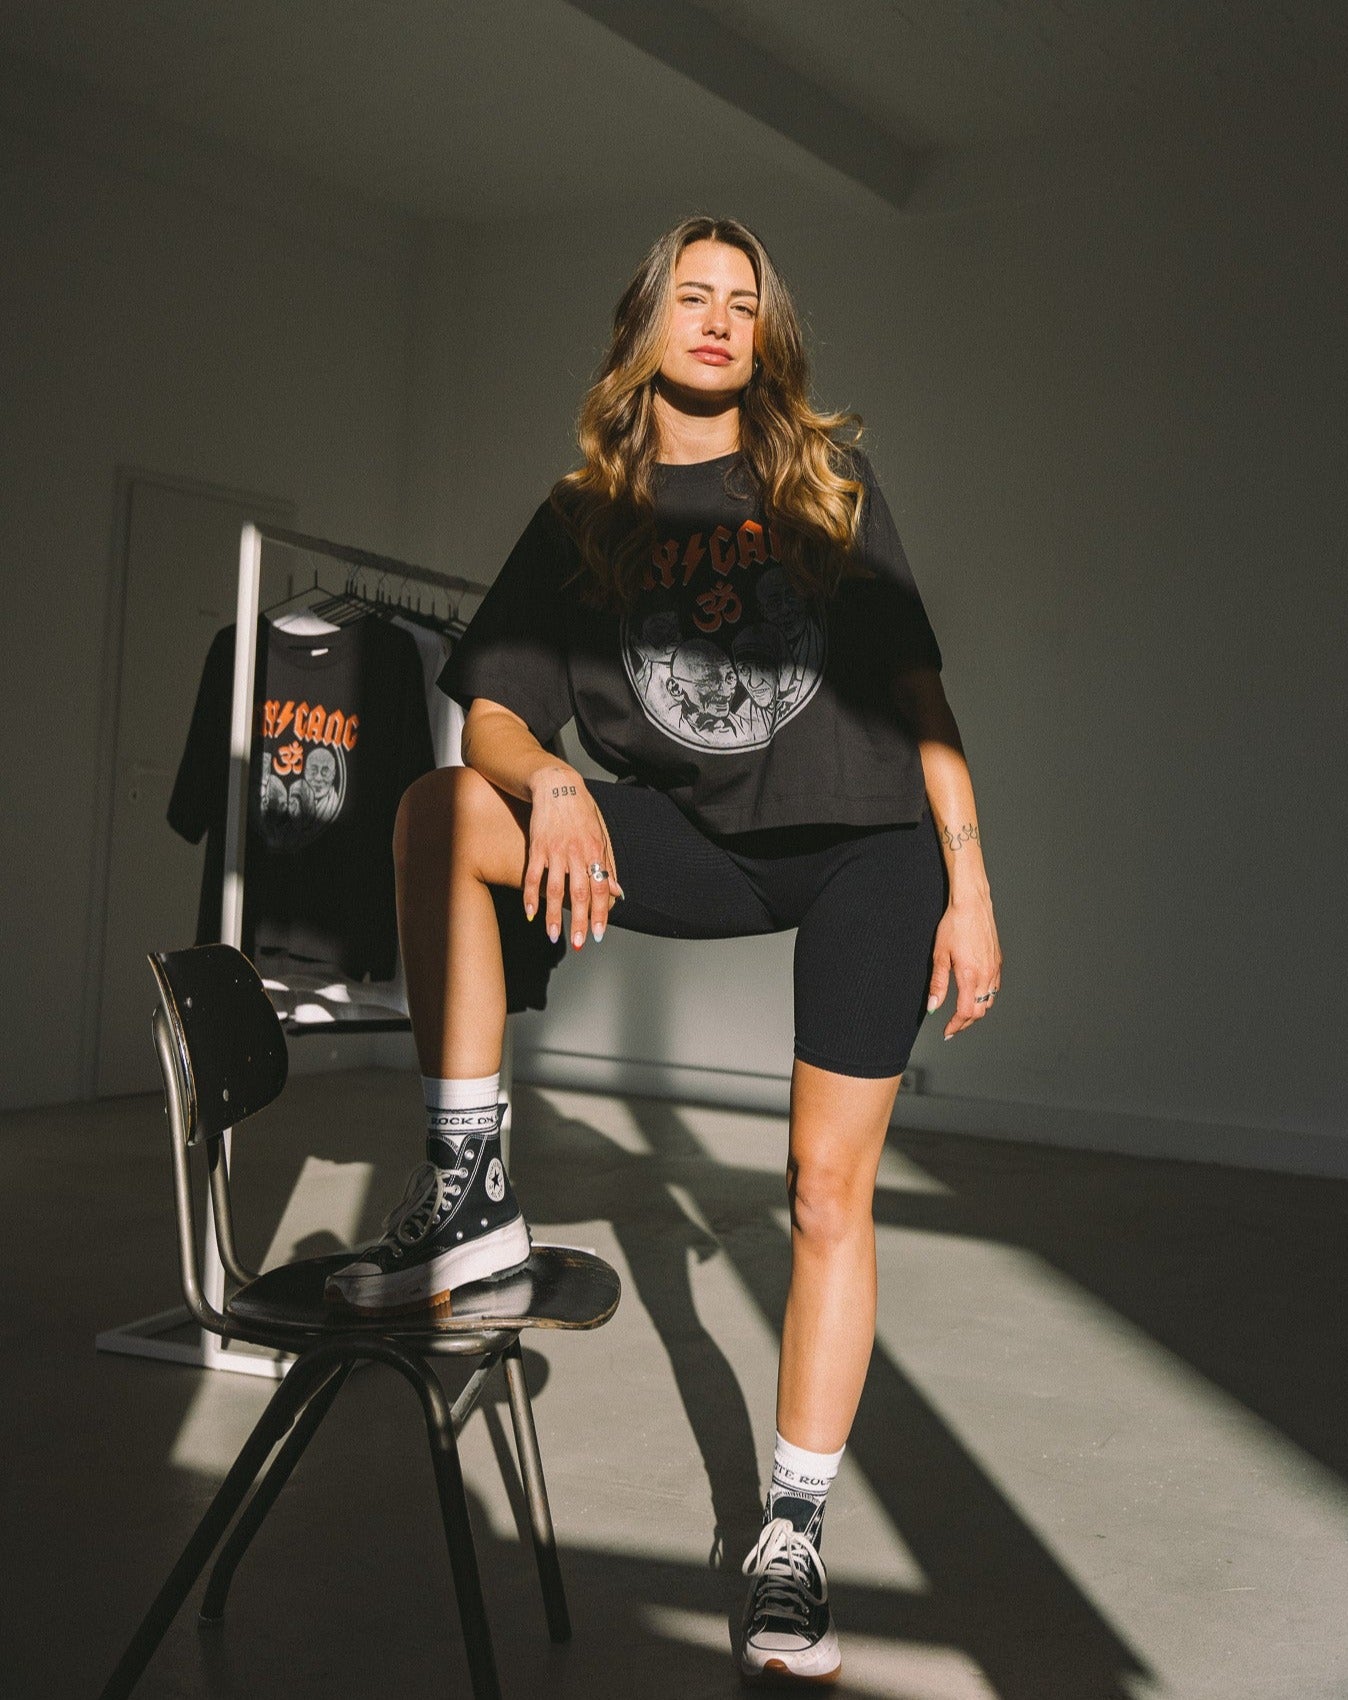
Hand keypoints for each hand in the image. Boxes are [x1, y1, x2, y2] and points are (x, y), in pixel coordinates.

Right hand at [524, 765, 625, 950]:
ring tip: (552, 936)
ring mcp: (555, 850)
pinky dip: (530, 896)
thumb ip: (608, 865)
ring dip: (553, 915)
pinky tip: (530, 913)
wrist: (558, 786)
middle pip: (579, 893)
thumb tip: (618, 892)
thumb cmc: (582, 812)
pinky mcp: (537, 847)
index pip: (600, 888)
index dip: (600, 912)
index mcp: (595, 851)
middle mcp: (576, 853)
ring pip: (554, 889)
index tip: (599, 933)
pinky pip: (533, 875)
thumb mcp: (602, 835)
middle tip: (579, 942)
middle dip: (579, 921)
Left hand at [927, 892, 1001, 1039]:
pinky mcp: (998, 961)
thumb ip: (938, 984)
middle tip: (953, 1026)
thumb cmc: (954, 925)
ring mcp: (994, 968)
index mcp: (970, 975)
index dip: (956, 1025)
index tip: (947, 1031)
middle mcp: (986, 974)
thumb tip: (933, 1006)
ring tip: (962, 1014)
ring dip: (977, 1011)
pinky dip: (985, 998)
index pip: (966, 1012)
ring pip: (989, 1001)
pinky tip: (975, 995)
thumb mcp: (939, 955)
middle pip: (980, 1010)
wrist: (972, 904)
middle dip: (966, 1022)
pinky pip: (994, 988)